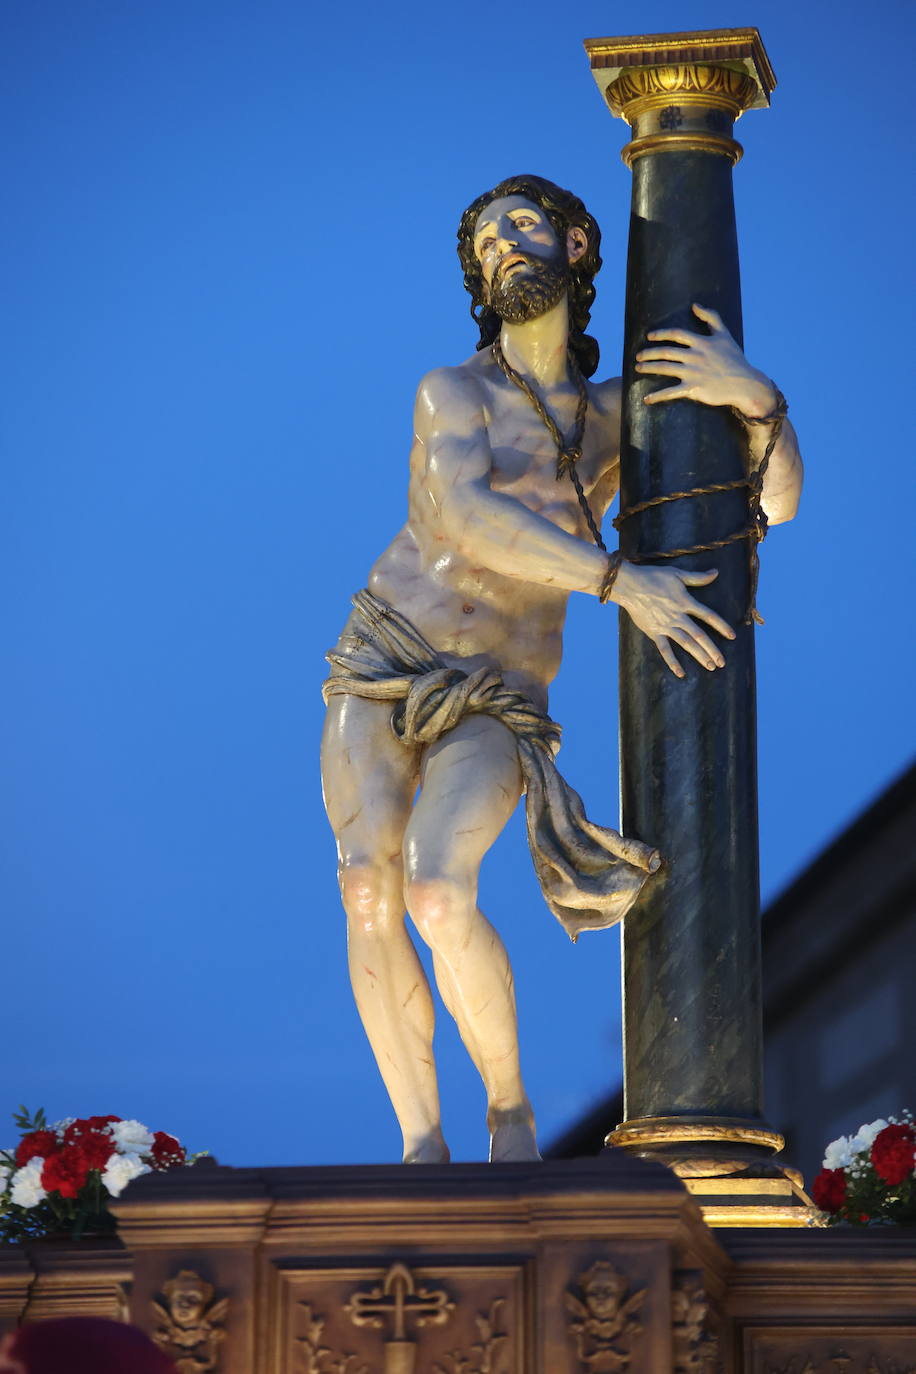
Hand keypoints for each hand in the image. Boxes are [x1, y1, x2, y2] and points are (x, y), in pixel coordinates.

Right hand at [611, 561, 734, 676]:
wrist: (629, 585)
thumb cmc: (653, 576)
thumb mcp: (677, 574)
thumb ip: (697, 577)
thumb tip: (716, 572)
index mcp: (686, 602)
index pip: (709, 616)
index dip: (722, 626)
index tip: (732, 636)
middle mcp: (678, 617)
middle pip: (699, 635)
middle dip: (712, 650)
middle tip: (722, 662)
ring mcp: (666, 626)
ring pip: (686, 644)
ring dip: (699, 656)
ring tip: (710, 667)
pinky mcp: (654, 632)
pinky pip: (665, 649)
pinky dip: (672, 662)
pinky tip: (680, 673)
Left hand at [635, 303, 776, 416]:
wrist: (745, 383)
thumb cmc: (735, 359)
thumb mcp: (725, 334)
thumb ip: (711, 318)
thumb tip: (695, 305)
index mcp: (701, 342)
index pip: (676, 334)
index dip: (661, 334)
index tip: (649, 337)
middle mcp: (695, 356)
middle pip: (666, 352)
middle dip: (649, 353)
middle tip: (638, 356)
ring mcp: (693, 373)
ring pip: (665, 368)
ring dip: (649, 368)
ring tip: (637, 368)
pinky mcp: (693, 388)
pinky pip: (671, 392)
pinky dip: (657, 396)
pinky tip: (646, 399)